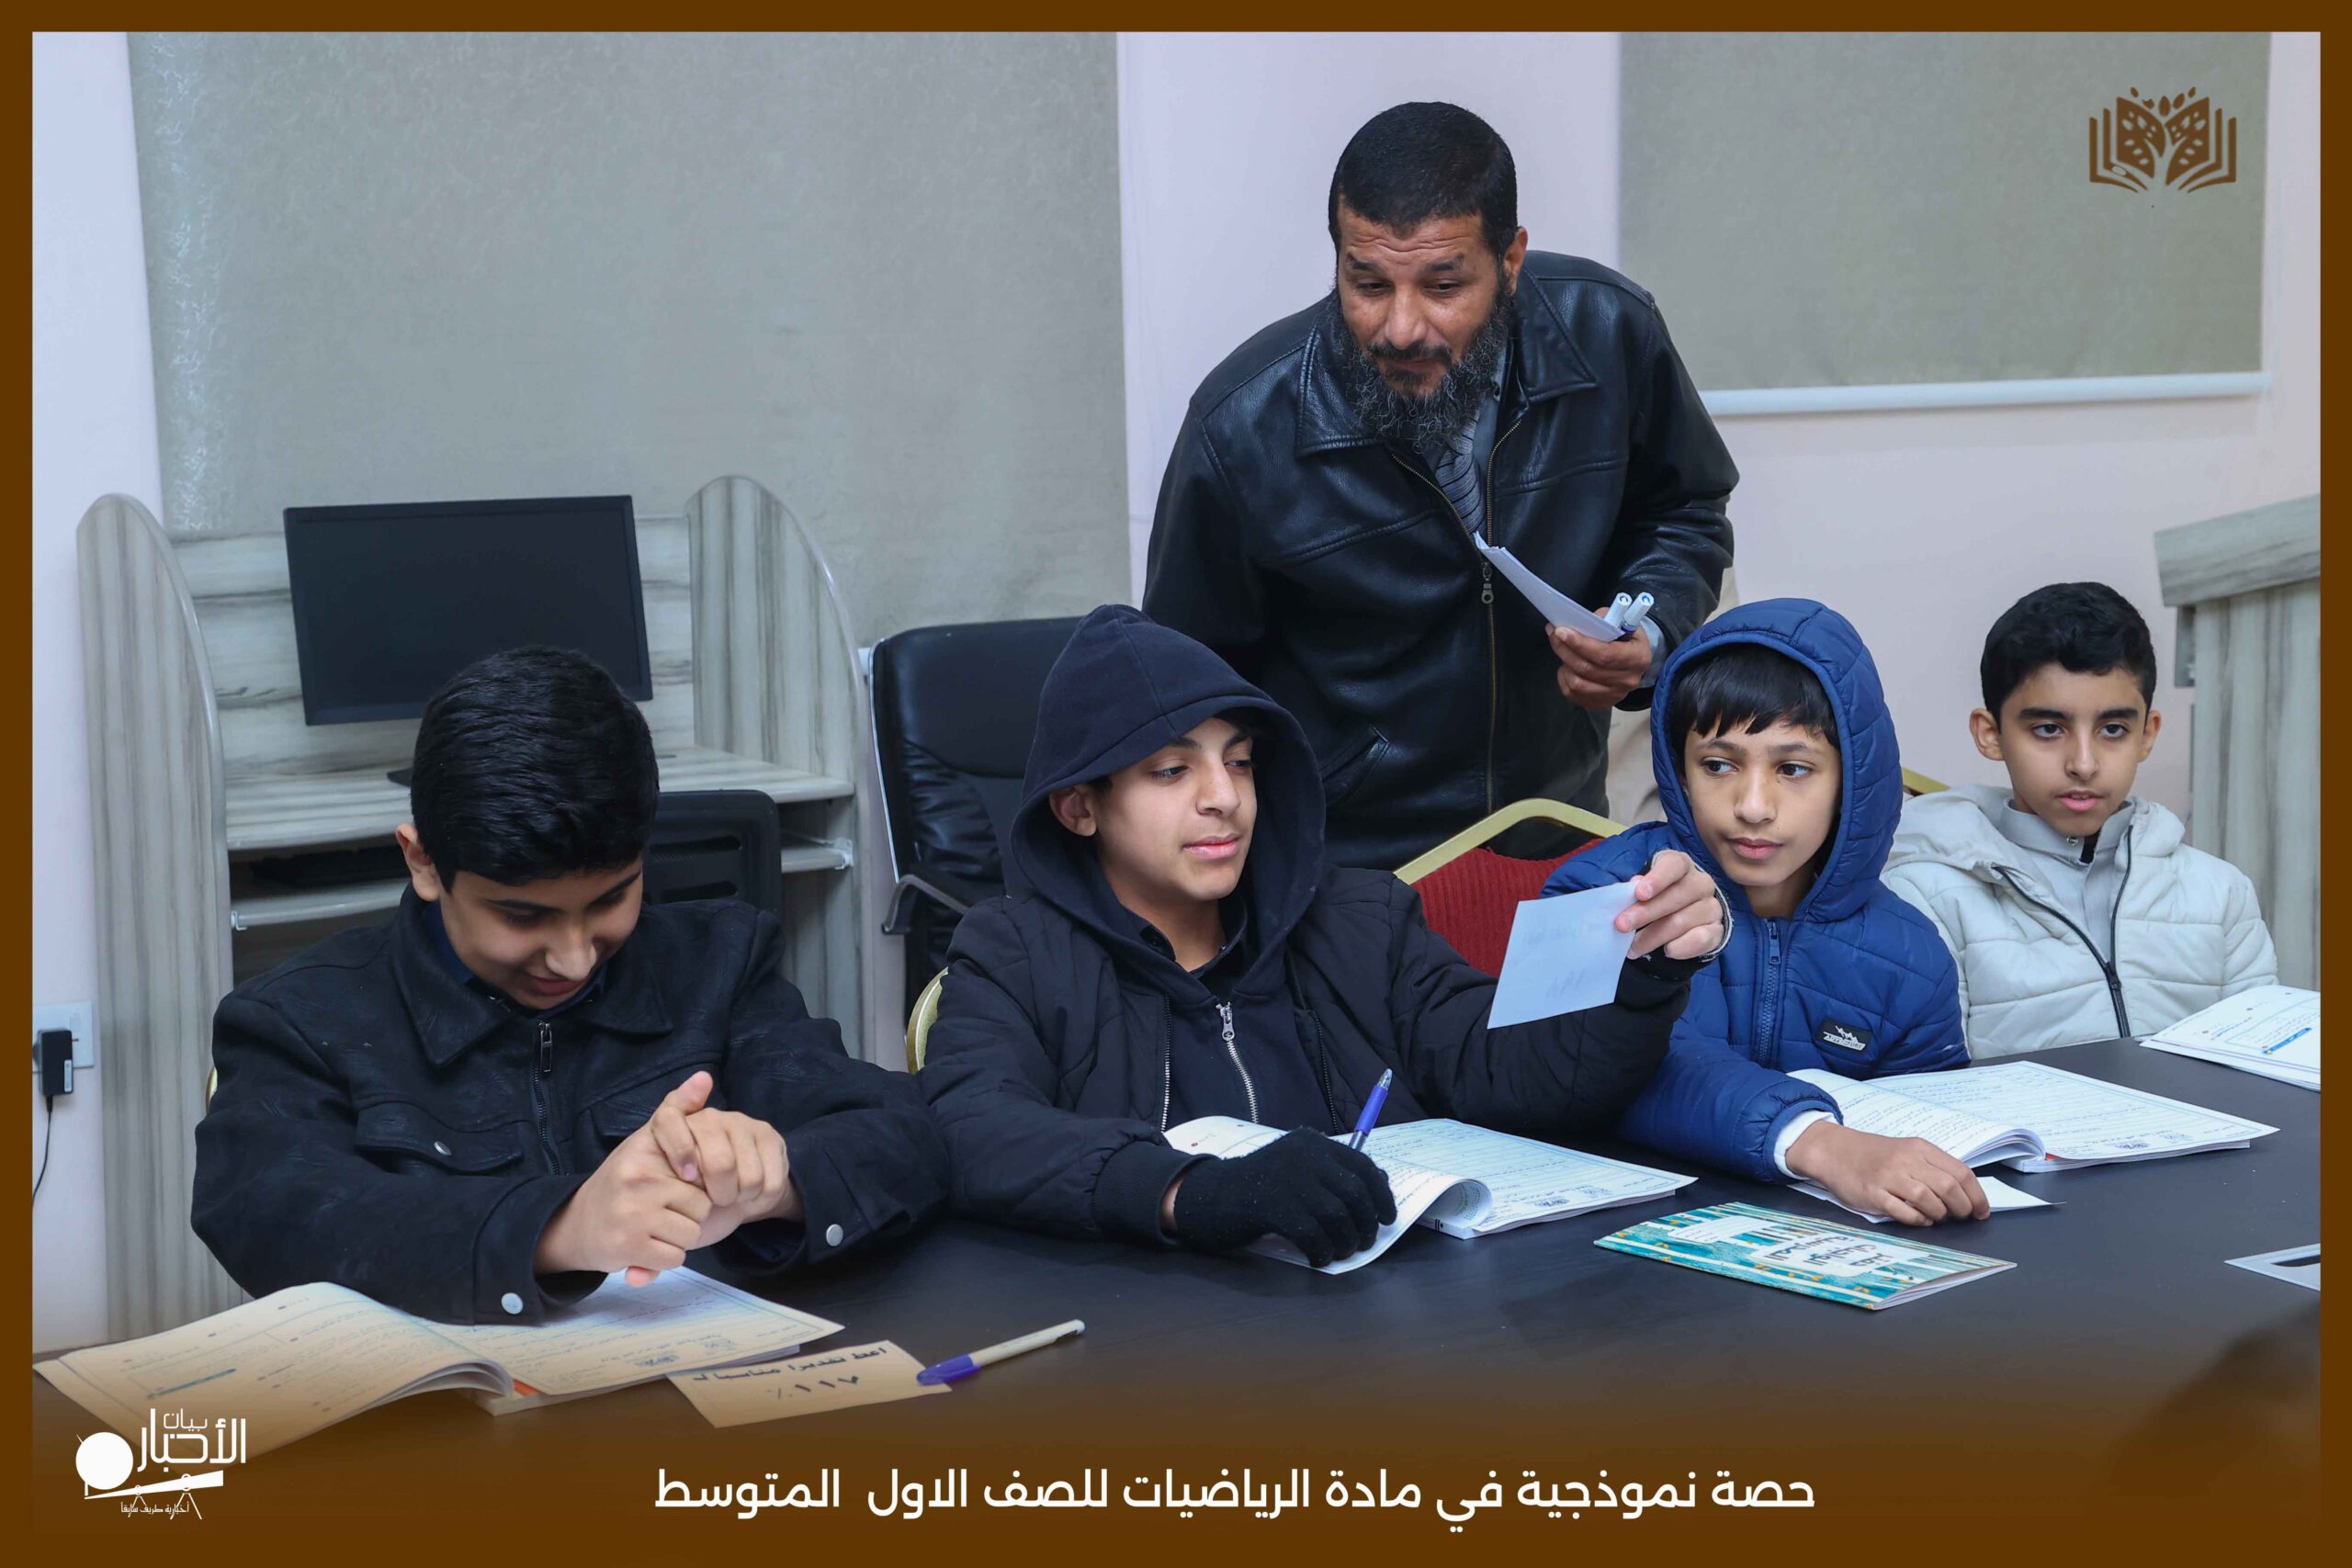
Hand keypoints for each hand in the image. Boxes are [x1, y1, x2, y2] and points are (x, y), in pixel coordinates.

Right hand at [533, 1116, 712, 1283]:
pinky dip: (666, 1258)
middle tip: (663, 1210)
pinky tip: (648, 1246)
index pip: (705, 1169)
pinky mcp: (628, 1248)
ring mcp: (631, 1215)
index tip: (684, 1181)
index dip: (700, 1181)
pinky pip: (674, 1258)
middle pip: (702, 1206)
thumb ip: (677, 1108)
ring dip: (679, 1238)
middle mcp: (636, 1180)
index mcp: (643, 1151)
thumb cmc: (624, 1180)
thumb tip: (706, 1076)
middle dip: (690, 1213)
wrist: (578, 1224)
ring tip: (655, 1227)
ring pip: (691, 1234)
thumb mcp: (646, 1139)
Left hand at [644, 1072, 802, 1261]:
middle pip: (718, 1158)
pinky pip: (770, 1176)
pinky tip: (749, 1194)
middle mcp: (705, 1118)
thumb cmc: (674, 1205)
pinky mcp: (768, 1134)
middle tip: (712, 1203)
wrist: (717, 1188)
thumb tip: (635, 1279)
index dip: (680, 1149)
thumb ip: (641, 1254)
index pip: (671, 1116)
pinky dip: (762, 1195)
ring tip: (729, 1198)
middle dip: (716, 1192)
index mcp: (668, 1128)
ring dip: (740, 1196)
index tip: (686, 1179)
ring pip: (746, 1173)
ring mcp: (739, 1123)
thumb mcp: (653, 1225)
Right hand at [1167, 1129, 1396, 1266]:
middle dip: (1365, 1223)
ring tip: (1339, 1253)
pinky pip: (1312, 1233)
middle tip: (1362, 1243)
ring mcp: (1287, 1179)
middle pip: (1354, 1192)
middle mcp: (1303, 1155)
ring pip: (1336, 1215)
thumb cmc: (1258, 1188)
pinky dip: (1321, 1251)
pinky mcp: (1271, 1205)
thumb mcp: (1296, 1171)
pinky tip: (1317, 1258)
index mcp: (1312, 1143)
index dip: (1381, 1195)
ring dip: (1345, 1241)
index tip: (1386, 1218)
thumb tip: (1381, 1187)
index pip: (1362, 1165)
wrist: (1208, 1196)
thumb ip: (1333, 1175)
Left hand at [1548, 622, 1652, 707]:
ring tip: (1562, 649)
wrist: (1634, 660)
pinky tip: (1567, 666)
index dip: (1580, 643)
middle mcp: (1628, 680)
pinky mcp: (1602, 703)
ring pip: (1577, 683)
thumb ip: (1602, 620)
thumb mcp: (1622, 622)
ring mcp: (1615, 695)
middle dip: (1565, 650)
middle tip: (1554, 634)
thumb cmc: (1625, 638)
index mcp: (1637, 658)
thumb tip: (1576, 623)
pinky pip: (1573, 694)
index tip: (1561, 631)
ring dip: (1564, 664)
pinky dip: (1564, 678)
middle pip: (1587, 669)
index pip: (1604, 654)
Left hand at [1615, 849, 1725, 959]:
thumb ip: (1633, 890)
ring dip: (1654, 936)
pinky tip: (1666, 951)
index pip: (1674, 865)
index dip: (1657, 878)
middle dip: (1645, 912)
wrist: (1680, 919)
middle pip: (1676, 896)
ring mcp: (1711, 906)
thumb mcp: (1642, 890)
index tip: (1639, 893)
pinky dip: (1682, 946)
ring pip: (1683, 921)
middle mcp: (1700, 883)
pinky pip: (1702, 938)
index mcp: (1681, 865)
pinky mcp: (1717, 929)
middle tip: (1621, 925)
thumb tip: (1624, 893)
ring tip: (1633, 947)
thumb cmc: (1655, 898)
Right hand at [1786, 1121, 1990, 1225]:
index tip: (1981, 1211)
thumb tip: (1964, 1195)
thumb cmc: (1874, 1154)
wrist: (1834, 1151)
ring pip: (1929, 1200)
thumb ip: (1932, 1167)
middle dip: (1962, 1208)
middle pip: (1948, 1187)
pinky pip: (1904, 1212)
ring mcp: (1889, 1177)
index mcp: (1920, 1148)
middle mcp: (1906, 1160)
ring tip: (1938, 1217)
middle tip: (1961, 1217)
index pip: (1961, 1172)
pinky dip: (1918, 1220)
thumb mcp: (1907, 1151)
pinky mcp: (1873, 1193)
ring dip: (1940, 1214)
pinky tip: (1920, 1219)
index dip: (1977, 1196)